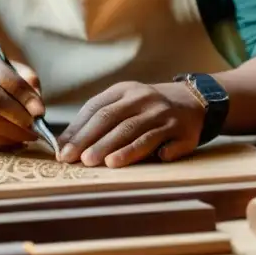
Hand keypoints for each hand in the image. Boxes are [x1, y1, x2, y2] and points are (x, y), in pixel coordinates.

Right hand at [0, 45, 44, 150]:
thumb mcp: (10, 69)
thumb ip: (27, 83)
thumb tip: (38, 110)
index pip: (5, 78)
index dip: (25, 97)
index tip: (40, 112)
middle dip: (19, 117)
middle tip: (35, 128)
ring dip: (11, 133)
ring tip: (27, 135)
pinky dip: (0, 142)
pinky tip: (13, 140)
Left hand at [58, 82, 205, 167]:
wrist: (192, 100)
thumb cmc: (146, 108)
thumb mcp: (125, 102)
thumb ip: (98, 119)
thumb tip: (65, 145)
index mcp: (124, 91)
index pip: (96, 108)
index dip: (78, 130)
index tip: (63, 150)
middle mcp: (144, 100)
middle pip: (114, 120)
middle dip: (95, 141)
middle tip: (79, 160)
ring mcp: (164, 115)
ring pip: (139, 132)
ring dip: (123, 149)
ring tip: (106, 163)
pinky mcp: (183, 132)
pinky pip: (170, 143)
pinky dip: (163, 152)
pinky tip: (156, 160)